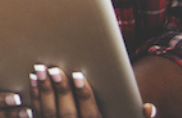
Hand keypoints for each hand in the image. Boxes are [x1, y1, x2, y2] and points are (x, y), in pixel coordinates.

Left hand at [26, 64, 158, 117]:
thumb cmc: (109, 116)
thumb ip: (138, 116)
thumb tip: (149, 108)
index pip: (90, 115)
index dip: (84, 95)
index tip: (78, 75)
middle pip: (65, 114)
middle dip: (60, 91)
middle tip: (54, 69)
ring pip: (47, 114)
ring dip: (43, 91)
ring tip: (39, 69)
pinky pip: (35, 115)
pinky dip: (33, 98)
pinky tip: (32, 79)